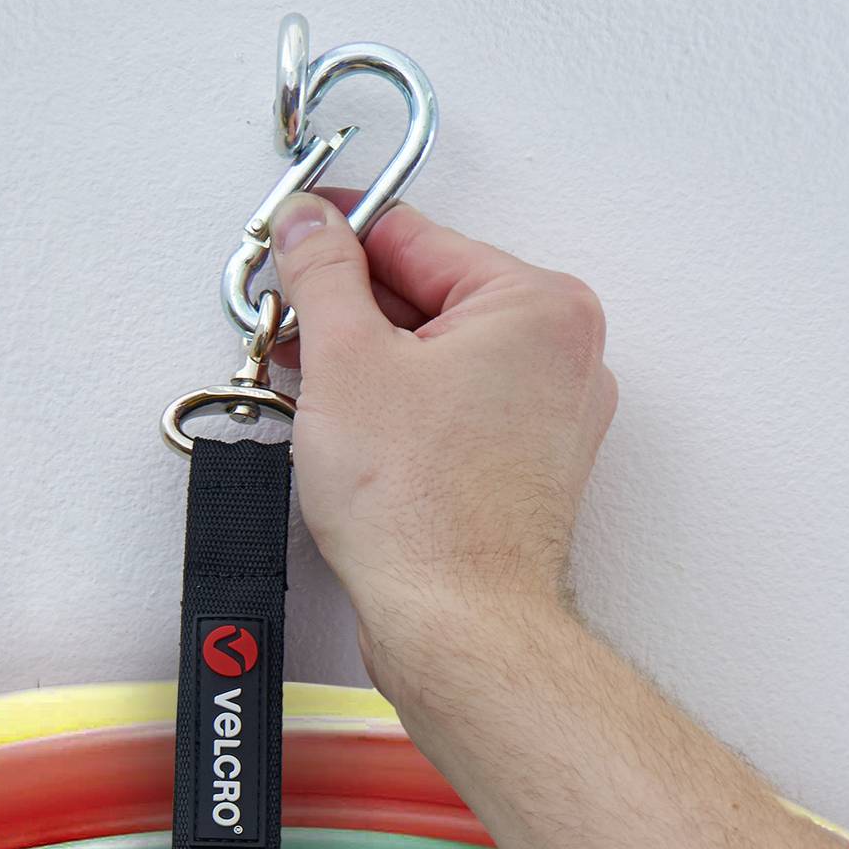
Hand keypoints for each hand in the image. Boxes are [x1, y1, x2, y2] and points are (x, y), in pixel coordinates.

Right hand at [269, 191, 616, 691]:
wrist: (456, 621)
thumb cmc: (425, 511)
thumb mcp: (345, 359)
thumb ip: (320, 273)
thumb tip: (308, 227)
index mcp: (537, 305)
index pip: (414, 237)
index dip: (334, 236)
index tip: (288, 239)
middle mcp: (561, 353)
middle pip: (427, 295)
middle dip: (347, 312)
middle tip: (288, 330)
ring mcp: (549, 414)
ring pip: (435, 355)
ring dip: (366, 363)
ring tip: (313, 393)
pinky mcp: (524, 464)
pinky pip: (451, 405)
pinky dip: (397, 408)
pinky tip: (349, 433)